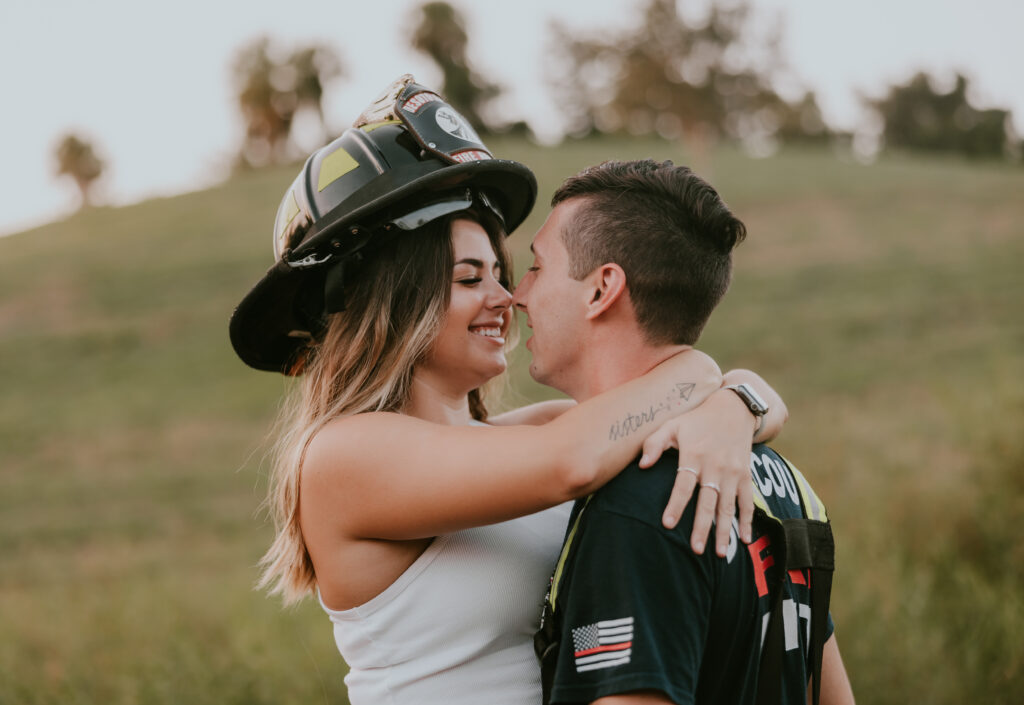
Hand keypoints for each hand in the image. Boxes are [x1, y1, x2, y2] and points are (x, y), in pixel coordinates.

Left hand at [638, 388, 755, 555]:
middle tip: (695, 550)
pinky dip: (747, 520)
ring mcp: (732, 472)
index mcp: (694, 455)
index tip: (668, 524)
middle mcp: (715, 466)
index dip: (676, 505)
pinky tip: (744, 539)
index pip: (683, 485)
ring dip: (725, 530)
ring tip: (720, 554)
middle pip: (707, 501)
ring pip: (728, 506)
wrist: (733, 408)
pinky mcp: (745, 475)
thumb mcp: (672, 425)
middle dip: (702, 527)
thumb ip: (654, 444)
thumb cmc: (696, 420)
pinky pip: (747, 501)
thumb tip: (642, 465)